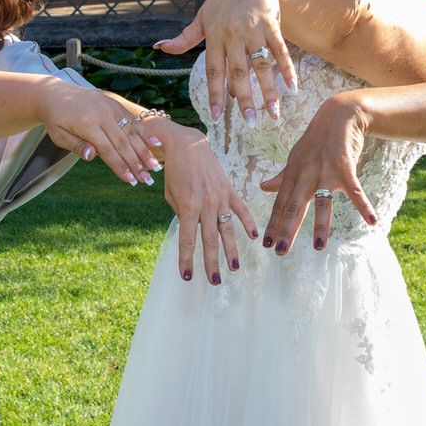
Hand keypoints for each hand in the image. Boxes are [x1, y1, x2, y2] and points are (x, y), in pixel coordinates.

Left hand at [40, 82, 164, 185]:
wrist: (55, 94)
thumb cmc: (56, 119)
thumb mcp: (59, 136)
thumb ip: (76, 146)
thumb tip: (92, 156)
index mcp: (87, 124)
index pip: (107, 150)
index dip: (120, 166)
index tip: (130, 180)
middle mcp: (102, 114)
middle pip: (122, 142)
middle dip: (136, 163)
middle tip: (146, 180)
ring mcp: (111, 107)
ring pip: (131, 132)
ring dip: (144, 151)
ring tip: (154, 167)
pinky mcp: (116, 104)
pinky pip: (133, 120)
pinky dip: (145, 133)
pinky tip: (156, 144)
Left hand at [155, 0, 295, 122]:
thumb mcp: (202, 17)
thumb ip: (185, 38)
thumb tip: (158, 47)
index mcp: (214, 36)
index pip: (213, 71)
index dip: (215, 95)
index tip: (218, 117)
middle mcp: (233, 35)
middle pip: (238, 73)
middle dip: (245, 100)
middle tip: (250, 123)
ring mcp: (253, 30)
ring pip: (261, 66)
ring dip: (269, 92)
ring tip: (274, 114)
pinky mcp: (272, 25)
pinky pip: (279, 51)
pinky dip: (286, 70)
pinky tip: (292, 88)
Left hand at [158, 127, 257, 284]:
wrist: (186, 144)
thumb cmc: (174, 171)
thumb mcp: (170, 195)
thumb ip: (182, 214)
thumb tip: (193, 231)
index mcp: (187, 206)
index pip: (187, 239)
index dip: (187, 259)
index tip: (187, 277)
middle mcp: (205, 204)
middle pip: (210, 240)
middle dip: (211, 263)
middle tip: (215, 281)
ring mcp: (220, 197)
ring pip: (228, 229)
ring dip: (232, 250)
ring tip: (235, 268)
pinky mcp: (229, 190)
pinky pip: (241, 209)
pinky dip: (248, 223)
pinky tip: (255, 237)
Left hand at [257, 95, 374, 250]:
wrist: (339, 115)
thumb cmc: (317, 139)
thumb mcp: (295, 157)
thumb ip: (281, 176)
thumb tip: (262, 187)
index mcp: (293, 174)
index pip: (280, 203)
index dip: (273, 224)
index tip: (265, 244)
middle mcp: (306, 175)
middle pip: (294, 206)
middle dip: (286, 230)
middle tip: (279, 251)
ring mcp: (326, 172)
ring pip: (322, 203)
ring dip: (321, 226)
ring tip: (318, 248)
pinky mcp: (346, 168)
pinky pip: (355, 191)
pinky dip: (364, 206)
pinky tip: (372, 221)